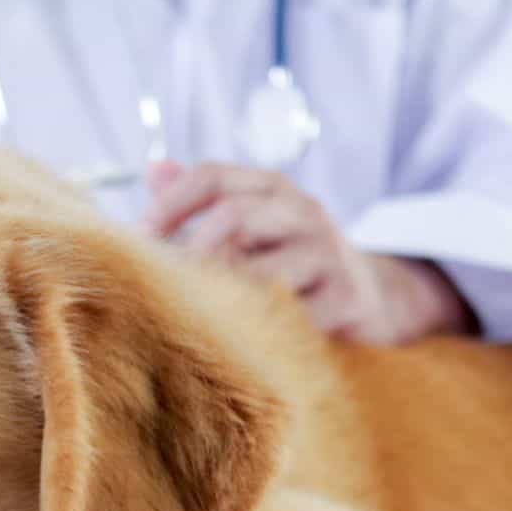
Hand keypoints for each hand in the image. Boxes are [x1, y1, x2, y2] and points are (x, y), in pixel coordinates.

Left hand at [143, 160, 473, 343]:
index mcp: (271, 188)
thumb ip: (202, 199)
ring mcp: (326, 253)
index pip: (211, 176)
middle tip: (165, 286)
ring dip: (221, 295)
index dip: (169, 204)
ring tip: (196, 316)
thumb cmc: (290, 260)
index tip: (138, 239)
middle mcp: (301, 211)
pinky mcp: (345, 297)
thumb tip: (153, 170)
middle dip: (190, 253)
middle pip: (234, 216)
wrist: (373, 296)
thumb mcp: (253, 222)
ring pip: (261, 269)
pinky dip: (259, 328)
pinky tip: (238, 341)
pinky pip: (293, 314)